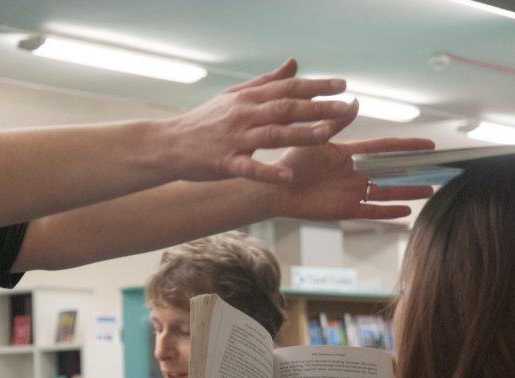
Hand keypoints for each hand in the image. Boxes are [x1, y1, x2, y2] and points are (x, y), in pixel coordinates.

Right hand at [164, 59, 356, 183]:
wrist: (169, 144)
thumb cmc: (204, 120)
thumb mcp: (235, 95)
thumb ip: (267, 81)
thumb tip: (294, 64)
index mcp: (249, 98)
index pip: (288, 88)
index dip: (316, 86)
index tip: (342, 85)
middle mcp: (244, 114)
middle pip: (286, 108)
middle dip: (318, 107)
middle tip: (345, 108)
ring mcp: (235, 138)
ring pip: (273, 134)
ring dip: (301, 134)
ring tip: (327, 134)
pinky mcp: (225, 162)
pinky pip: (249, 167)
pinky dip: (269, 172)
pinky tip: (288, 176)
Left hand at [266, 135, 435, 220]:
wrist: (276, 187)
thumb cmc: (291, 161)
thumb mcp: (316, 139)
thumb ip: (335, 122)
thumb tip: (354, 101)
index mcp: (349, 155)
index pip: (384, 148)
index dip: (406, 146)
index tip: (428, 144)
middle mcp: (354, 174)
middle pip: (391, 173)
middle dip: (414, 173)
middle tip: (438, 172)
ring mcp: (351, 192)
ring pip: (386, 192)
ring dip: (407, 192)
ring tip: (429, 191)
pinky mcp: (345, 209)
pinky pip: (371, 212)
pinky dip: (389, 212)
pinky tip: (407, 212)